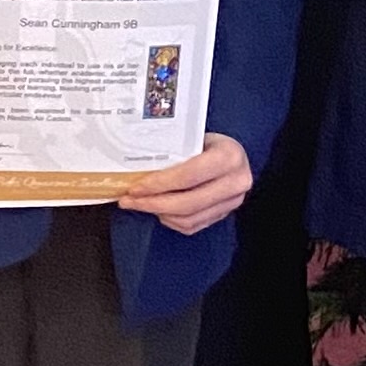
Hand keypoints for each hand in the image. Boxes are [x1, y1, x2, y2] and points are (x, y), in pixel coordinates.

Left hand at [119, 133, 251, 234]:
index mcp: (229, 156)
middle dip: (152, 204)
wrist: (236, 154)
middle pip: (187, 203)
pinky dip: (171, 221)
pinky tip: (159, 210)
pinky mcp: (225, 214)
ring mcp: (233, 202)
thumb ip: (174, 152)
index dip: (159, 184)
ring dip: (159, 214)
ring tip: (141, 204)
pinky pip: (192, 226)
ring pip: (188, 219)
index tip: (135, 187)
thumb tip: (136, 167)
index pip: (188, 175)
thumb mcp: (197, 138)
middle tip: (129, 200)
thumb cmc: (211, 143)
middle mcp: (236, 181)